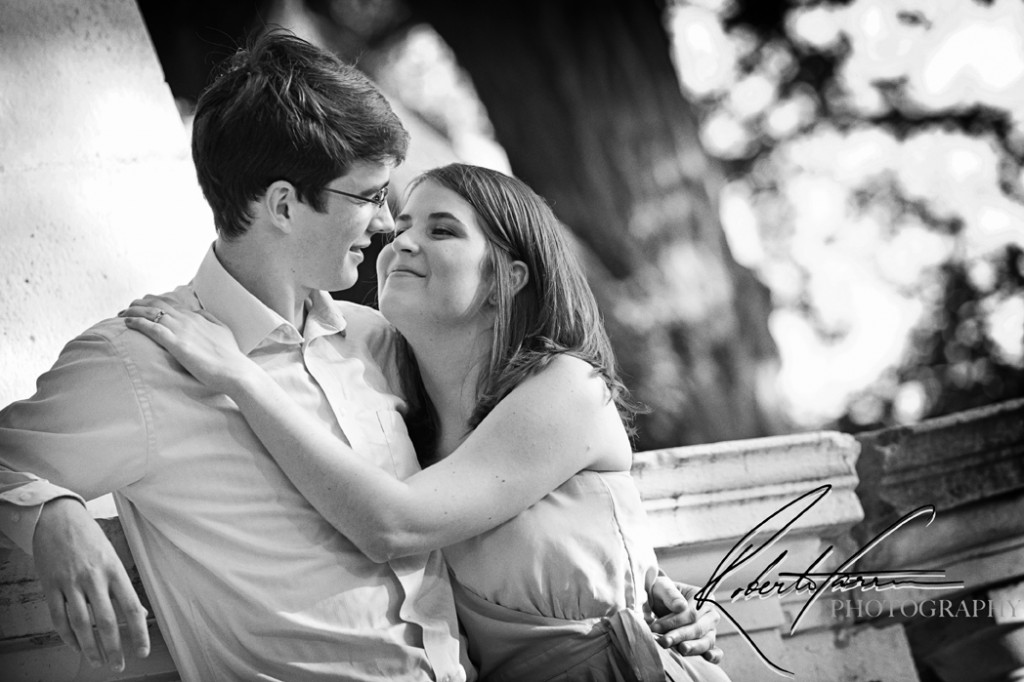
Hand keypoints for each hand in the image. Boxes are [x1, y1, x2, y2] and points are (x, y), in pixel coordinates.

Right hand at [32, 498, 149, 670]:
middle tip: (118, 665)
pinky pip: (58, 618)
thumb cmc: (89, 538)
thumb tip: (140, 612)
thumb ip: (123, 586)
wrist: (57, 518)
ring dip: (90, 648)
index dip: (138, 633)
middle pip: (106, 622)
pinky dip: (67, 636)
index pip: (132, 607)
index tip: (142, 651)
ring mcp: (70, 583)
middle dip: (114, 648)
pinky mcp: (50, 586)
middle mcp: (93, 578)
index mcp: (114, 569)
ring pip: (81, 625)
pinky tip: (76, 646)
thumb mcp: (113, 556)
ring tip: (97, 662)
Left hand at [120, 296, 252, 394]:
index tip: (143, 304)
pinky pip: (152, 328)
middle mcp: (188, 320)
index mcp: (198, 317)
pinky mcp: (177, 344)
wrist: (235, 371)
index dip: (154, 301)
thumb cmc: (230, 356)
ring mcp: (182, 331)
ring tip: (121, 314)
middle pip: (158, 304)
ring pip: (152, 313)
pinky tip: (127, 323)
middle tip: (127, 307)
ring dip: (134, 311)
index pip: (171, 303)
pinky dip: (138, 323)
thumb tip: (197, 311)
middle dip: (140, 303)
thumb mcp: (223, 331)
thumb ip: (209, 319)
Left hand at [648, 576, 722, 663]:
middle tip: (663, 641)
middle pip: (698, 628)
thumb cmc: (662, 593)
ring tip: (680, 650)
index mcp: (704, 599)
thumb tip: (681, 606)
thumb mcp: (662, 587)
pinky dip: (714, 656)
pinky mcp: (707, 644)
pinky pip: (716, 652)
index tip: (656, 627)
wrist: (658, 603)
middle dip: (680, 636)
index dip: (675, 621)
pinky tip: (706, 658)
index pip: (692, 613)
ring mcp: (710, 631)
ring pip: (706, 641)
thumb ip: (671, 594)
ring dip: (692, 647)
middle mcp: (710, 615)